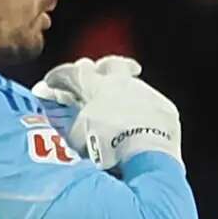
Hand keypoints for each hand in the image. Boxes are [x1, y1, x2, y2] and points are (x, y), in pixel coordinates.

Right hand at [41, 57, 179, 169]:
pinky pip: (153, 105)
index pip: (74, 73)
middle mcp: (123, 83)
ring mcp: (147, 94)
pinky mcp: (165, 109)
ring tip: (122, 107)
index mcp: (97, 86)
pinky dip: (145, 112)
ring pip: (134, 86)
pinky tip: (143, 124)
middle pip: (112, 64)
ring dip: (126, 93)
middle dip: (103, 67)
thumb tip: (69, 129)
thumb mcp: (78, 138)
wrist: (147, 154)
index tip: (51, 82)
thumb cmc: (108, 145)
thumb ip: (70, 128)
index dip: (59, 77)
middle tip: (100, 71)